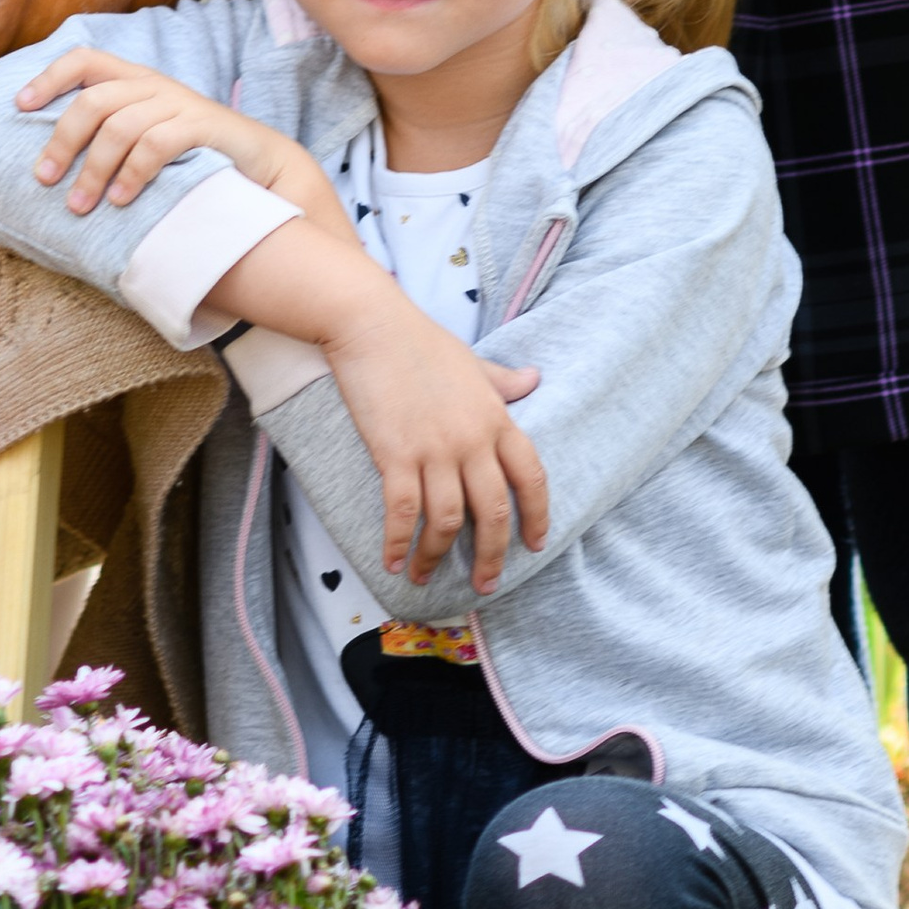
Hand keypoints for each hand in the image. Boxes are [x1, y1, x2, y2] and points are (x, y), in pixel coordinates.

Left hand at [19, 46, 338, 218]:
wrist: (260, 162)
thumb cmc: (191, 154)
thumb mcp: (146, 133)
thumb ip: (109, 132)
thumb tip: (49, 159)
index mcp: (134, 80)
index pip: (84, 59)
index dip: (49, 77)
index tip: (21, 106)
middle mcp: (153, 85)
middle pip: (93, 101)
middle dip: (62, 141)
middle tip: (45, 180)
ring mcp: (179, 104)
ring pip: (120, 127)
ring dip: (93, 170)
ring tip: (79, 205)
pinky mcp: (202, 128)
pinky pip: (155, 145)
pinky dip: (132, 175)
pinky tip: (121, 201)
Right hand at [312, 280, 546, 597]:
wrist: (373, 325)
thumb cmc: (422, 342)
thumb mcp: (473, 364)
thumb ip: (503, 382)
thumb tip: (534, 379)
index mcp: (497, 419)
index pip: (530, 479)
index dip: (536, 517)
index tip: (534, 545)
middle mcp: (472, 441)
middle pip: (492, 513)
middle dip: (490, 555)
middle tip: (485, 584)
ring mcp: (434, 449)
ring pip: (446, 520)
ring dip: (437, 556)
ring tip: (425, 577)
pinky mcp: (394, 454)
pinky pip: (402, 512)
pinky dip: (398, 542)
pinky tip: (392, 561)